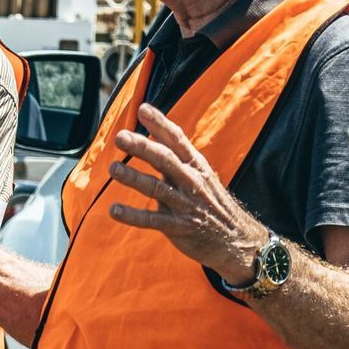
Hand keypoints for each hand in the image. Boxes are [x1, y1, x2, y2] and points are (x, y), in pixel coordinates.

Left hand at [107, 102, 268, 282]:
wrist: (236, 239)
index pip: (177, 140)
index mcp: (196, 165)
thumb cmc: (211, 201)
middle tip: (120, 137)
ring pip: (157, 188)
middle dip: (142, 147)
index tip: (142, 109)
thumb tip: (148, 136)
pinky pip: (153, 221)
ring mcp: (186, 205)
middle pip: (165, 160)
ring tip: (113, 169)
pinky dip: (133, 216)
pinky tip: (114, 210)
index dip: (160, 124)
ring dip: (134, 178)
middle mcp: (191, 182)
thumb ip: (175, 157)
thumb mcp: (199, 174)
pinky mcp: (179, 227)